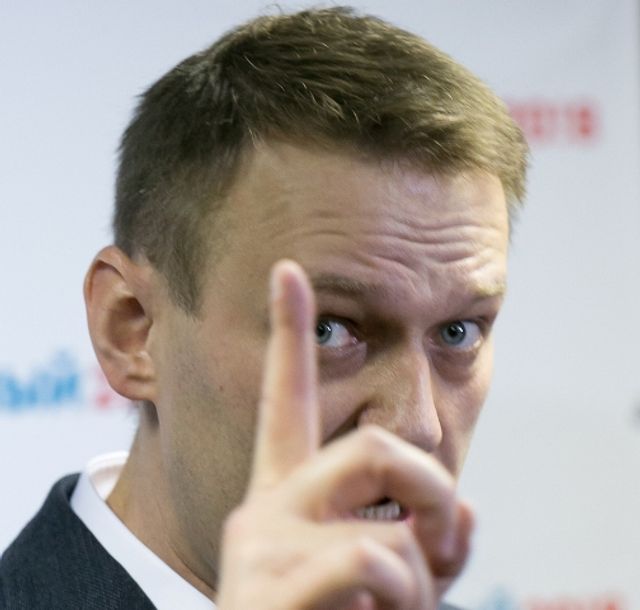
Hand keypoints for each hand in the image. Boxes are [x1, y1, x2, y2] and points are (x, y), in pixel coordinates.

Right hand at [216, 260, 472, 609]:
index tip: (288, 269)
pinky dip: (403, 605)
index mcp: (291, 496)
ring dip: (420, 582)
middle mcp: (269, 504)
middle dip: (431, 488)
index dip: (289, 331)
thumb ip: (423, 539)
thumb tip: (466, 503)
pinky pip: (377, 565)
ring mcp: (265, 541)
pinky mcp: (269, 581)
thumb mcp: (390, 587)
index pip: (288, 396)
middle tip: (438, 536)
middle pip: (377, 446)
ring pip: (391, 523)